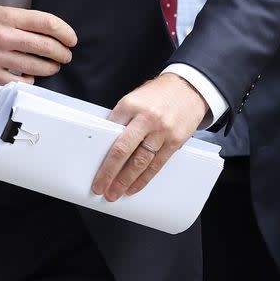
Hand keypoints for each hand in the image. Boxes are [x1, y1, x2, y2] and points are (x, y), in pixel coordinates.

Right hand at [0, 3, 76, 84]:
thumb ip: (18, 20)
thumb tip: (44, 31)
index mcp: (6, 16)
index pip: (45, 22)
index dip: (64, 31)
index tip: (71, 38)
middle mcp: (3, 35)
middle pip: (44, 45)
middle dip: (61, 52)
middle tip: (65, 55)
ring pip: (35, 65)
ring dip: (49, 68)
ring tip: (53, 67)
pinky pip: (18, 81)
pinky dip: (29, 80)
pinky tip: (31, 77)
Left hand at [91, 73, 207, 200]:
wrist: (188, 88)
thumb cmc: (158, 94)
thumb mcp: (135, 97)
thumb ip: (122, 117)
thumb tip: (106, 141)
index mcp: (130, 104)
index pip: (109, 130)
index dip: (99, 150)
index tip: (91, 164)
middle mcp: (146, 118)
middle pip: (122, 150)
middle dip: (109, 172)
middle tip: (99, 187)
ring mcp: (161, 131)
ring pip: (140, 161)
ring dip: (125, 180)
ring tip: (114, 192)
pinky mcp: (175, 141)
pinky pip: (157, 164)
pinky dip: (144, 178)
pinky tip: (134, 187)